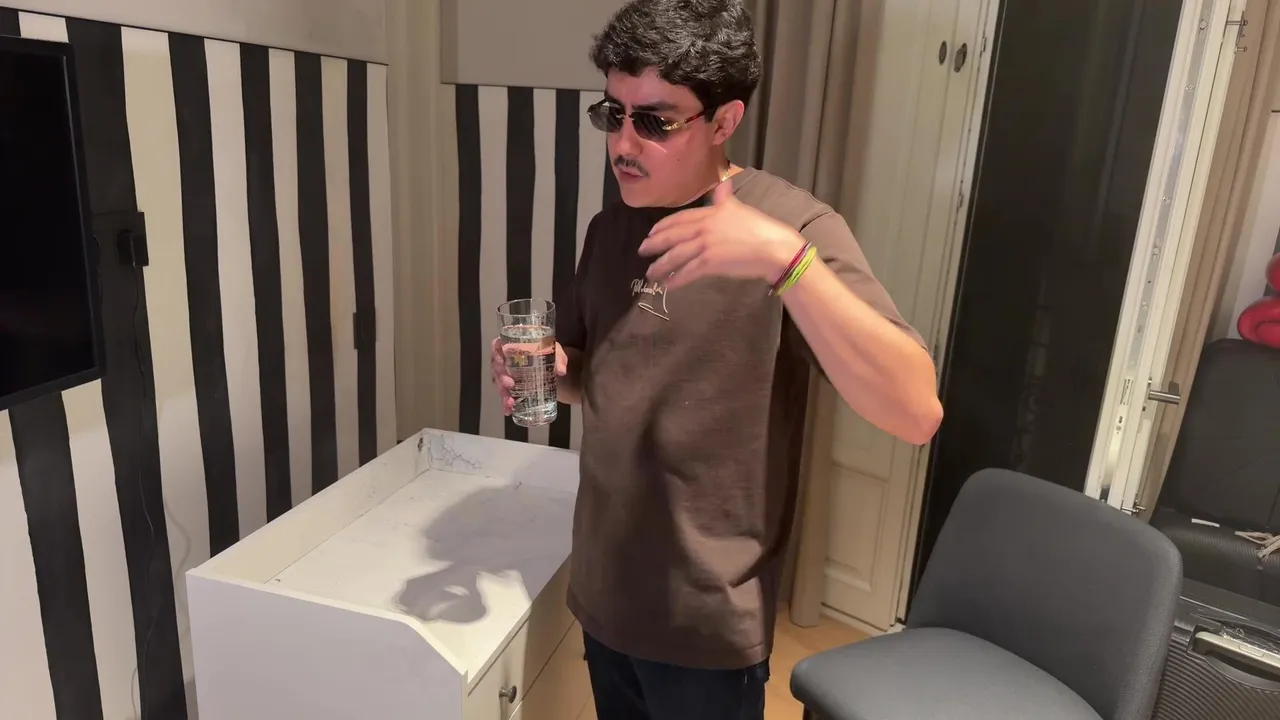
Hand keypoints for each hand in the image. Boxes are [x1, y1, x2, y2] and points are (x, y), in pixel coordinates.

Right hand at [491, 338, 569, 415]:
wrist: (555, 369)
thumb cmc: (551, 355)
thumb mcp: (556, 353)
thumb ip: (559, 358)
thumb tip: (561, 370)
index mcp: (514, 345)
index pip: (498, 345)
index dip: (496, 353)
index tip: (501, 362)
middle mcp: (507, 359)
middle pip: (497, 366)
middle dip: (501, 377)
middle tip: (510, 384)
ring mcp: (508, 374)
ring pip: (500, 383)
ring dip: (503, 393)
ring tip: (510, 402)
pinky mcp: (512, 387)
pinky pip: (505, 394)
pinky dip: (506, 403)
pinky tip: (508, 411)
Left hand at [638, 181, 804, 290]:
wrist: (773, 248)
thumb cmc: (759, 229)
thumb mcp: (739, 208)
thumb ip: (725, 198)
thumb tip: (723, 183)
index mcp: (710, 213)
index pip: (679, 218)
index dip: (662, 227)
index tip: (651, 233)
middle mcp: (703, 227)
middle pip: (672, 236)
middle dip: (654, 244)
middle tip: (641, 251)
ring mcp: (705, 245)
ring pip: (675, 256)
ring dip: (661, 265)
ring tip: (651, 273)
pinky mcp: (709, 263)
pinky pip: (687, 272)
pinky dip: (675, 279)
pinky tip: (667, 285)